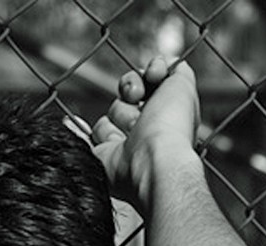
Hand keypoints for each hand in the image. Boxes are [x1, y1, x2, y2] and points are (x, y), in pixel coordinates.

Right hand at [91, 58, 199, 211]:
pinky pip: (84, 135)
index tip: (153, 75)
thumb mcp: (184, 86)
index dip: (147, 75)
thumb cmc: (171, 126)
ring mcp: (123, 145)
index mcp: (165, 116)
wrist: (152, 160)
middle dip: (132, 92)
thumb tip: (164, 65)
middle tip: (140, 103)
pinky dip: (81, 128)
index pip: (148, 84)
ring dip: (120, 115)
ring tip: (131, 130)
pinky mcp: (101, 158)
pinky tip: (84, 124)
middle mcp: (145, 131)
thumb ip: (177, 70)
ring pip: (110, 114)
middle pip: (126, 96)